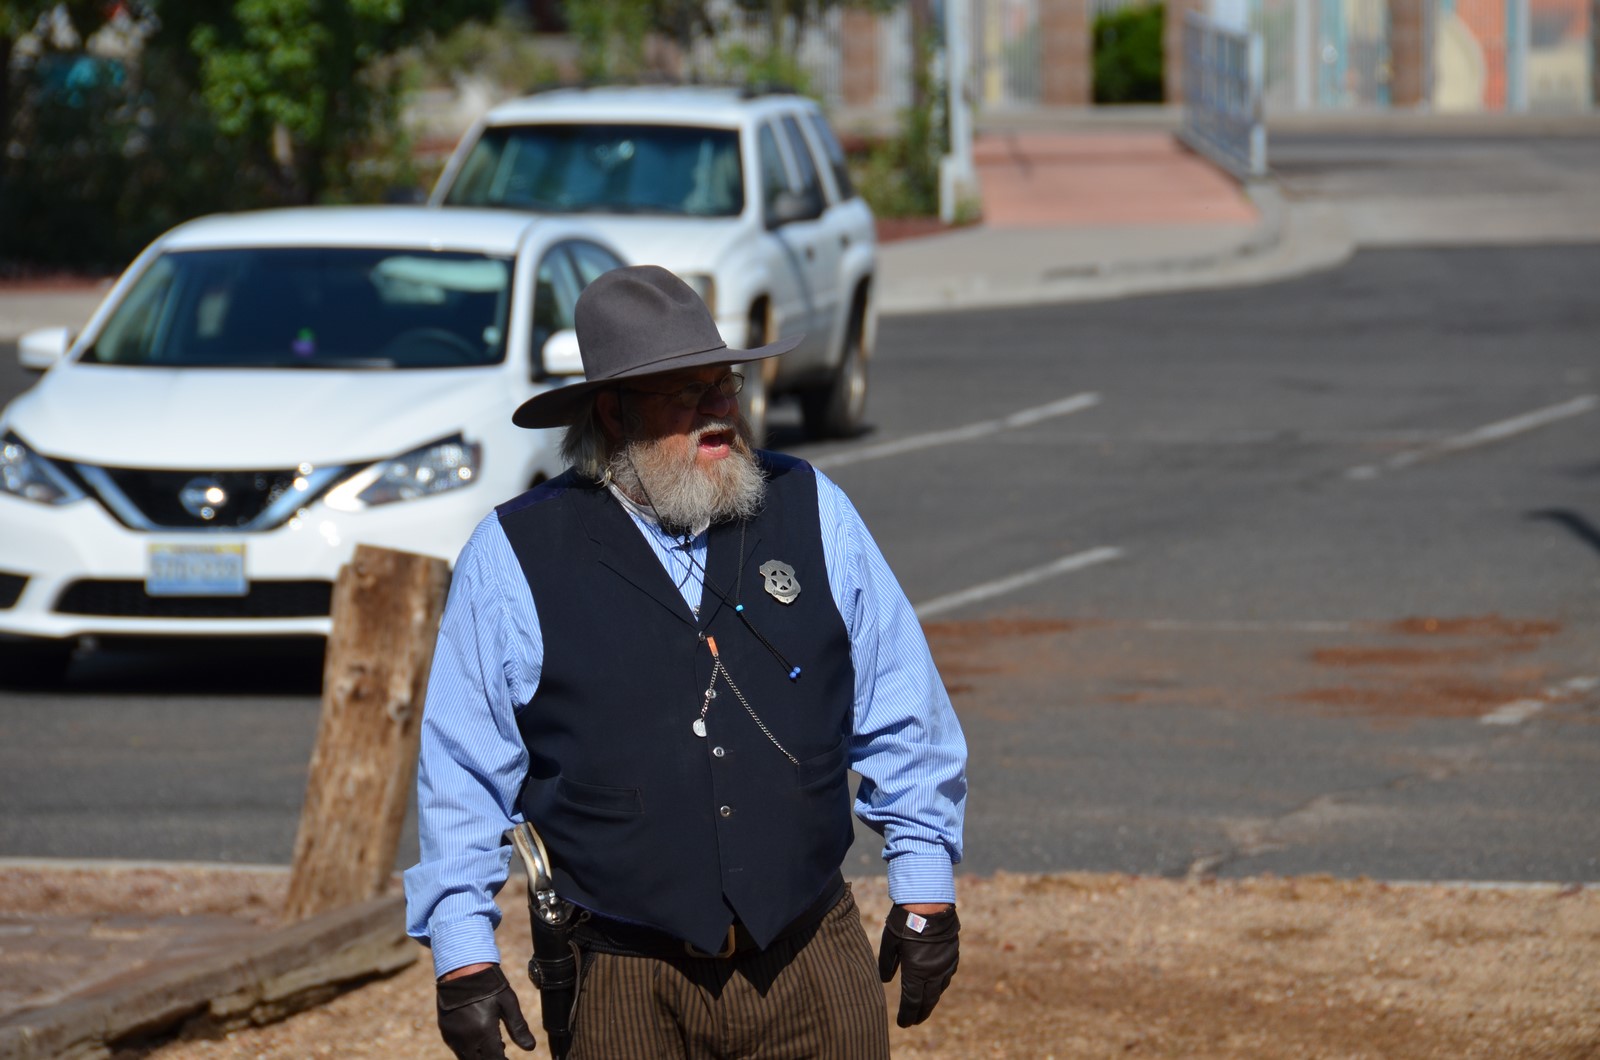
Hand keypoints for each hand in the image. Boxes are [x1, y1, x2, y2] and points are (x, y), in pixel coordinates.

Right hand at [436, 963, 537, 1058]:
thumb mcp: (508, 1003)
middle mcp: (466, 1038)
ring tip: (495, 1048)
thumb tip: (531, 1048)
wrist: (462, 969)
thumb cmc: (488, 984)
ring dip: (480, 1056)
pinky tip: (480, 1040)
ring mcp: (453, 1036)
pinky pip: (457, 1049)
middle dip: (492, 1059)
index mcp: (484, 1032)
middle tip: (504, 1056)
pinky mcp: (446, 1031)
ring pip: (467, 1058)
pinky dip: (468, 1050)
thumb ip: (518, 1028)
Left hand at [877, 903, 959, 1027]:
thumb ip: (887, 964)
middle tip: (915, 1021)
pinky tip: (935, 984)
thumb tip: (886, 981)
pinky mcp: (953, 955)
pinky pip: (947, 975)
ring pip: (939, 989)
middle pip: (928, 1000)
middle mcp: (934, 972)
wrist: (930, 903)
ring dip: (931, 999)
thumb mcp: (890, 943)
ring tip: (924, 1005)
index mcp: (917, 972)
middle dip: (920, 1013)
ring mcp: (946, 964)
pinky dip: (940, 984)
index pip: (912, 1002)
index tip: (903, 1024)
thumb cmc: (905, 921)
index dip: (907, 1015)